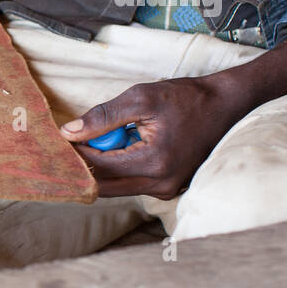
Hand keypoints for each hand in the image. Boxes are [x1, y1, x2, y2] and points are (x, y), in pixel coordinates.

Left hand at [60, 76, 239, 198]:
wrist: (226, 105)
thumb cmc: (186, 98)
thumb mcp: (142, 98)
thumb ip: (103, 116)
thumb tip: (68, 132)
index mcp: (154, 162)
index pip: (99, 167)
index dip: (75, 153)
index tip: (60, 138)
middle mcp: (161, 184)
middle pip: (104, 185)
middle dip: (85, 164)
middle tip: (69, 144)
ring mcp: (167, 189)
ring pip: (116, 186)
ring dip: (102, 165)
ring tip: (98, 139)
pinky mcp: (169, 188)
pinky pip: (132, 183)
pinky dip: (119, 166)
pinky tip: (120, 145)